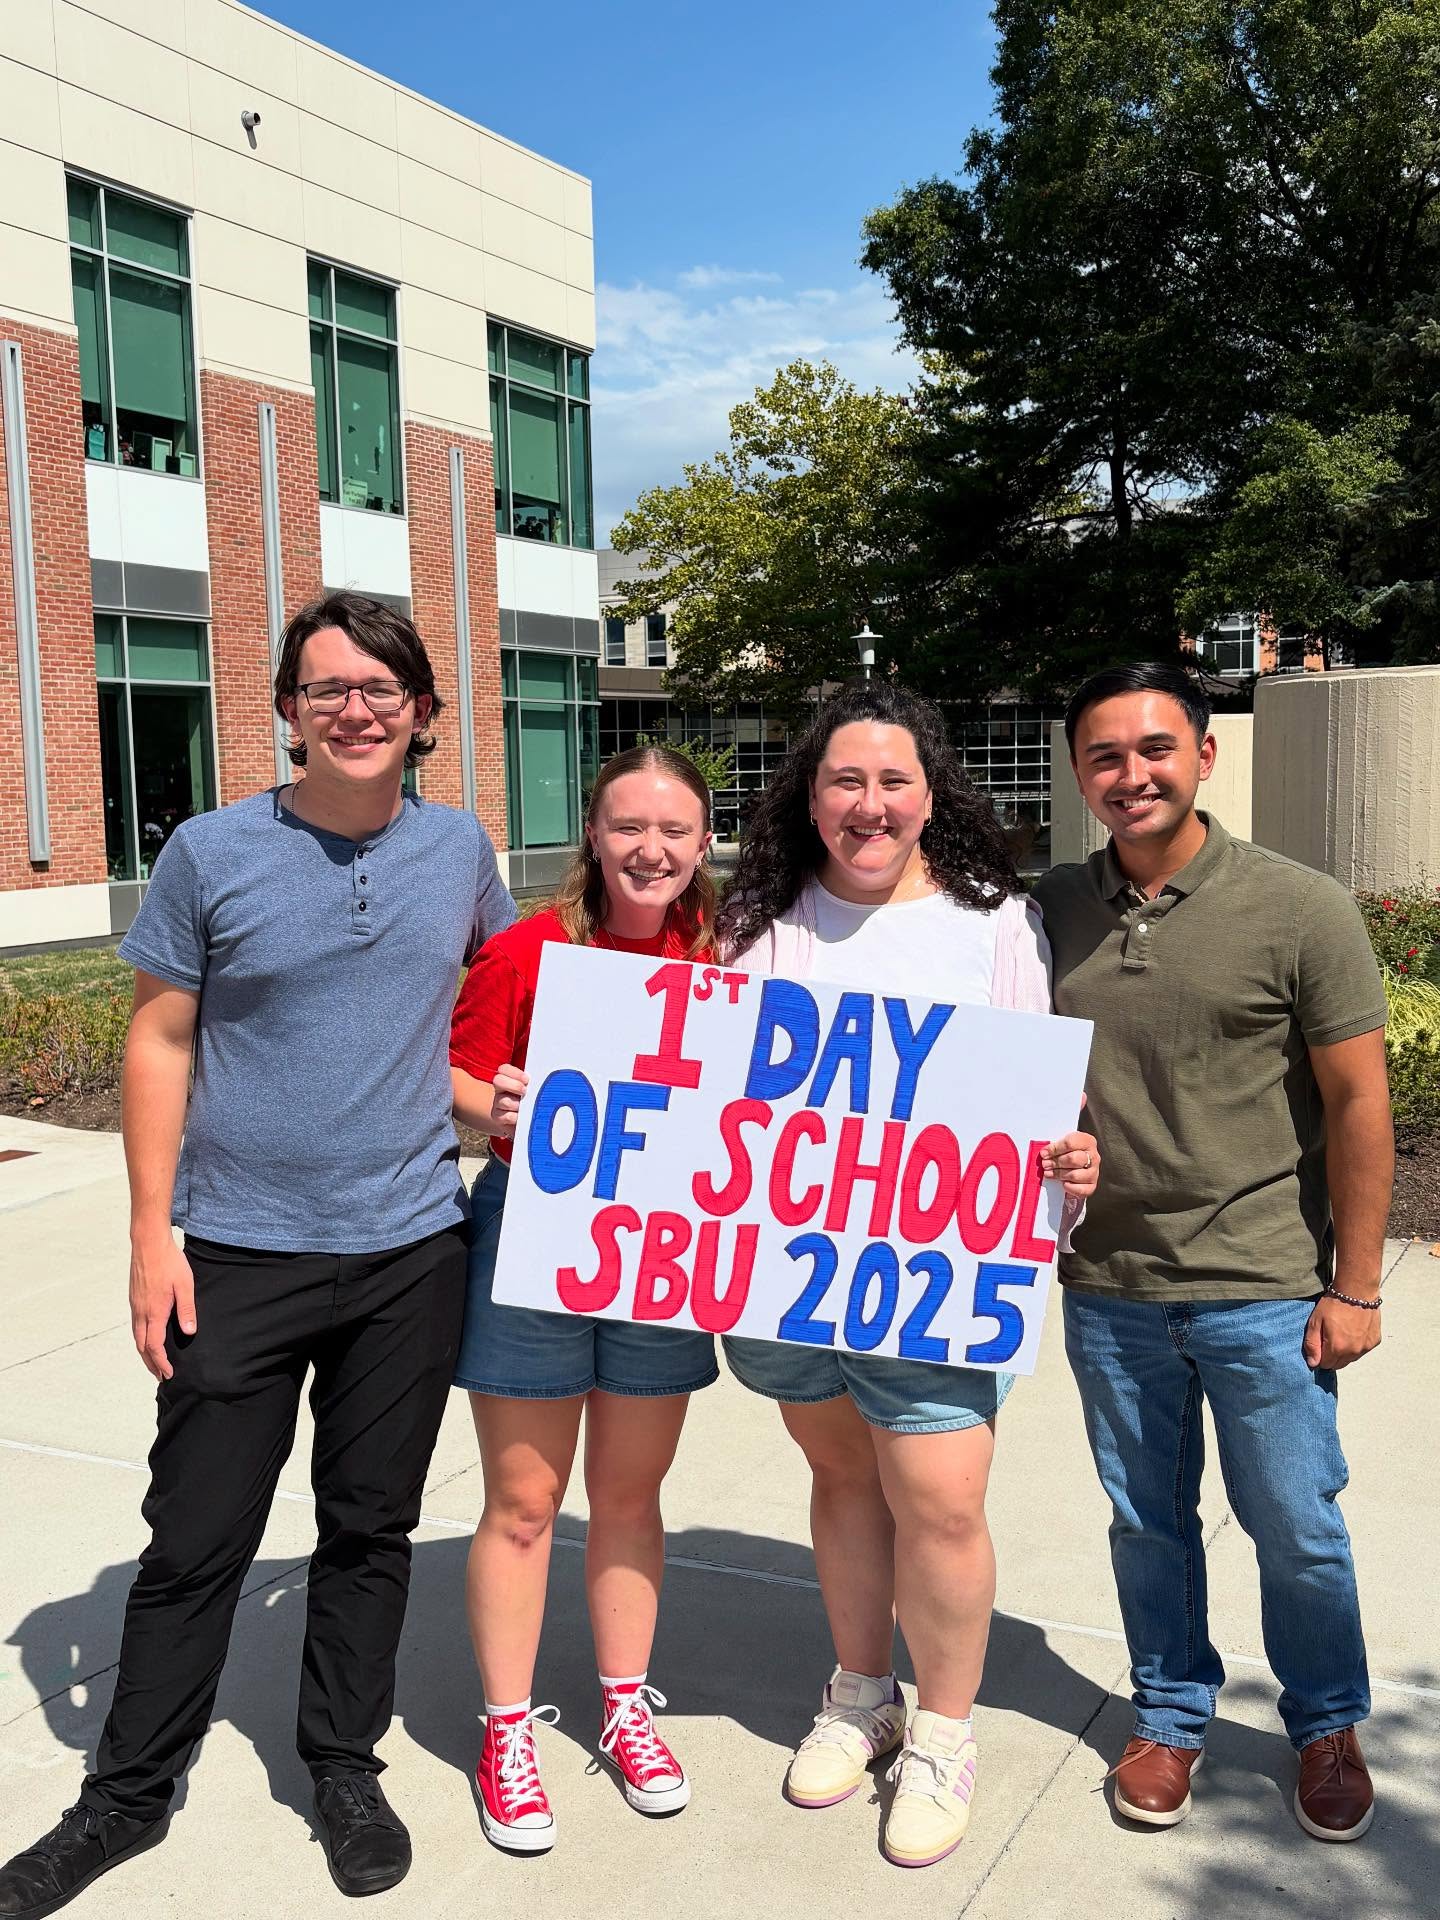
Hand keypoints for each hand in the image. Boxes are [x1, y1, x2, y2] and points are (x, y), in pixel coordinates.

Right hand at [129, 1232, 195, 1380]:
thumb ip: (187, 1310)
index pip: (154, 1346)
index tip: (168, 1374)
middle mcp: (140, 1312)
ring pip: (136, 1337)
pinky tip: (148, 1338)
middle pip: (142, 1346)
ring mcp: (135, 1305)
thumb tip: (189, 1333)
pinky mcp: (134, 1298)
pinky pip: (135, 1326)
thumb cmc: (169, 1262)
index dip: (161, 1363)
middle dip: (151, 1363)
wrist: (148, 1243)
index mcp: (153, 1312)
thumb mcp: (185, 1286)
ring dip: (145, 1353)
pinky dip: (141, 1339)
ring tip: (154, 1362)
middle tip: (160, 1375)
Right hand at [490, 1063, 529, 1137]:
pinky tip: (524, 1118)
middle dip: (514, 1085)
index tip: (527, 1079)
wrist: (525, 1123)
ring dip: (518, 1104)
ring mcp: (498, 1104)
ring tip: (528, 1107)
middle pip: (498, 1080)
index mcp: (508, 1079)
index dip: (514, 1072)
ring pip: (504, 1101)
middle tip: (525, 1091)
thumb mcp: (533, 1090)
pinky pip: (507, 1116)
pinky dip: (517, 1117)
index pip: (504, 1069)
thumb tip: (548, 1078)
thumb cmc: (532, 1103)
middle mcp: (501, 1090)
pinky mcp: (498, 1118)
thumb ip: (534, 1083)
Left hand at [1042, 1131, 1099, 1199]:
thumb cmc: (1067, 1152)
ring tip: (1049, 1173)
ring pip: (1075, 1175)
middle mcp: (1093, 1156)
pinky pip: (1080, 1190)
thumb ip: (1054, 1146)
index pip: (1070, 1143)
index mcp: (1087, 1141)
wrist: (1077, 1163)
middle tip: (1045, 1164)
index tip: (1044, 1153)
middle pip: (1073, 1159)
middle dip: (1056, 1162)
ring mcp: (1094, 1172)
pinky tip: (1063, 1184)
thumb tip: (1044, 1153)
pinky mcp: (1092, 1185)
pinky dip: (1070, 1188)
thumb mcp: (1063, 1144)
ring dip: (1059, 1175)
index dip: (1054, 1149)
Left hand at [1303, 1292, 1381, 1369]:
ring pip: (1351, 1359)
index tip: (1320, 1343)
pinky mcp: (1375, 1341)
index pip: (1325, 1365)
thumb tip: (1313, 1364)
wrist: (1357, 1291)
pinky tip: (1353, 1331)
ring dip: (1344, 1352)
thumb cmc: (1333, 1304)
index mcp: (1337, 1348)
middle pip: (1338, 1364)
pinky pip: (1362, 1350)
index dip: (1320, 1356)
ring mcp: (1365, 1347)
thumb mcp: (1315, 1322)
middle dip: (1331, 1356)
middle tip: (1329, 1338)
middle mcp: (1353, 1352)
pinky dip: (1357, 1345)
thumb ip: (1312, 1344)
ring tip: (1341, 1333)